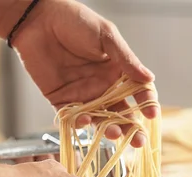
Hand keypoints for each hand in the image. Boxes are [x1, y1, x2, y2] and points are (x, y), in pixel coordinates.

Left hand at [7, 0, 157, 146]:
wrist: (39, 20)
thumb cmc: (75, 21)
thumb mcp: (106, 36)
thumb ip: (125, 59)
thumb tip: (149, 78)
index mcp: (118, 71)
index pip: (138, 93)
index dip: (147, 104)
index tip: (152, 114)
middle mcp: (103, 86)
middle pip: (122, 113)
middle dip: (131, 128)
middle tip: (138, 141)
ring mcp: (83, 95)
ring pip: (100, 120)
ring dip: (108, 129)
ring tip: (113, 132)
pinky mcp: (62, 101)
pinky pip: (73, 118)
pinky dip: (80, 123)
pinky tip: (86, 121)